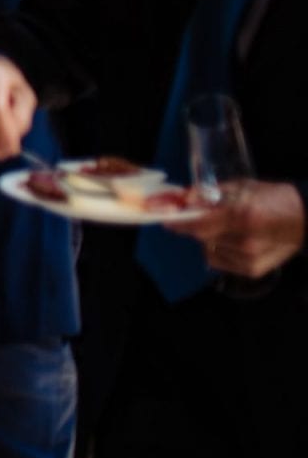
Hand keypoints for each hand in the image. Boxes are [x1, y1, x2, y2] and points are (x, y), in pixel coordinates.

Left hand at [166, 181, 306, 278]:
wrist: (307, 219)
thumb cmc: (275, 198)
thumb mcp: (242, 187)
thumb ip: (210, 193)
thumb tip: (183, 199)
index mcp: (244, 215)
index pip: (199, 223)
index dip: (178, 220)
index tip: (164, 217)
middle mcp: (246, 241)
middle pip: (201, 236)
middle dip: (194, 226)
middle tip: (196, 216)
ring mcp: (250, 258)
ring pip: (208, 249)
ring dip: (209, 237)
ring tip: (228, 227)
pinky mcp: (252, 270)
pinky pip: (219, 261)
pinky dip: (219, 250)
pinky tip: (234, 240)